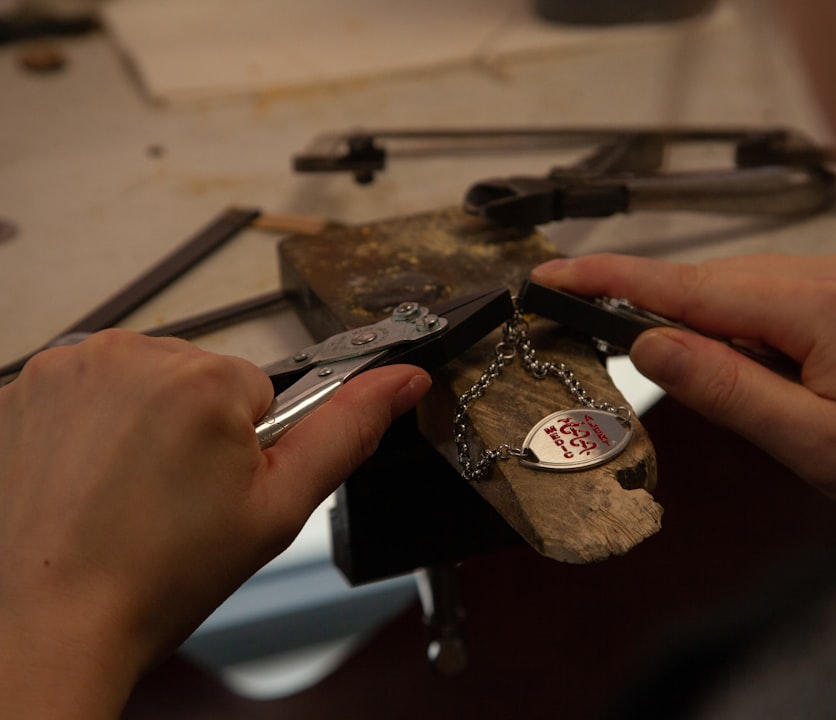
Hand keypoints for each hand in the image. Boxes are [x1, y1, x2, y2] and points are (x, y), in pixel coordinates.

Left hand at [0, 330, 429, 718]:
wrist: (50, 622)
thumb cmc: (157, 576)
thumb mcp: (279, 508)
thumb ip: (349, 430)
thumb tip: (404, 380)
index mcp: (204, 379)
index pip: (257, 391)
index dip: (246, 447)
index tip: (214, 489)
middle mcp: (132, 354)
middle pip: (198, 379)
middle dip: (194, 428)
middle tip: (172, 497)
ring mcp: (69, 368)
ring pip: (144, 382)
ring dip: (142, 423)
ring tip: (126, 491)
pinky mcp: (24, 385)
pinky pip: (88, 390)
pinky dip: (91, 427)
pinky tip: (85, 478)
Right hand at [531, 253, 835, 510]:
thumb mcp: (811, 442)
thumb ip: (727, 388)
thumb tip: (652, 345)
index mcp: (826, 307)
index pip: (693, 288)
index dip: (614, 279)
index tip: (556, 274)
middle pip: (714, 282)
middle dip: (657, 307)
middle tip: (607, 332)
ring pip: (743, 286)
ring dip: (707, 323)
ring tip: (726, 388)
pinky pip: (777, 292)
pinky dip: (746, 322)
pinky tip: (758, 364)